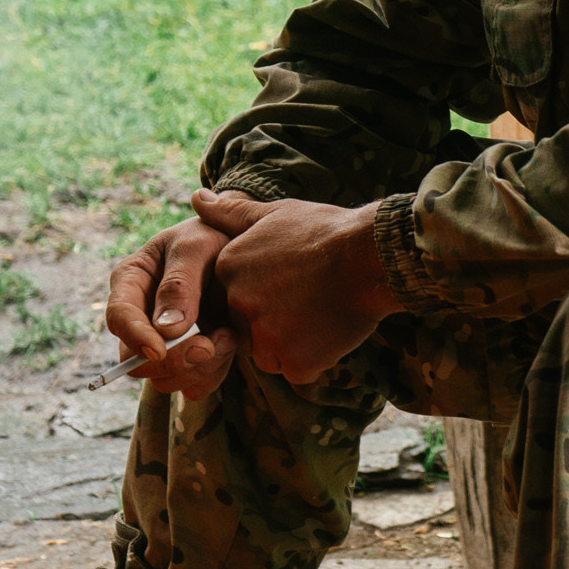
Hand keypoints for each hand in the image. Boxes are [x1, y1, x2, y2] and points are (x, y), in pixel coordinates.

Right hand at [103, 218, 236, 396]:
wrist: (245, 247)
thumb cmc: (214, 236)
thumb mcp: (196, 246)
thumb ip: (179, 284)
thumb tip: (164, 329)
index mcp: (131, 282)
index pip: (118, 318)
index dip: (135, 338)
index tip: (159, 350)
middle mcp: (141, 317)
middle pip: (138, 361)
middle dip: (174, 360)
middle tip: (210, 345)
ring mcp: (164, 342)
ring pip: (166, 380)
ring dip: (199, 368)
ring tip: (227, 335)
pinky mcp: (189, 360)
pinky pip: (193, 386)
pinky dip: (214, 373)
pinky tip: (229, 342)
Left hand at [191, 189, 395, 383]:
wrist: (370, 256)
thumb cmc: (326, 231)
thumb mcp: (275, 213)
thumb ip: (231, 213)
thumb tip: (197, 198)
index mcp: (229, 269)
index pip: (227, 299)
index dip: (256, 297)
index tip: (283, 285)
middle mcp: (239, 305)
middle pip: (246, 330)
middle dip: (270, 323)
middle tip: (305, 300)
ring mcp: (265, 337)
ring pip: (269, 354)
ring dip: (290, 344)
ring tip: (319, 313)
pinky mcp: (294, 362)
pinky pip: (297, 370)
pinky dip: (314, 358)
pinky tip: (331, 330)